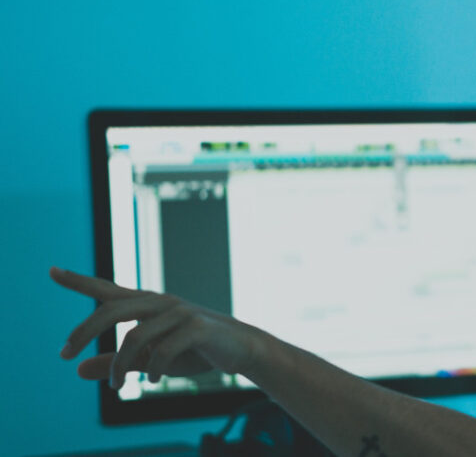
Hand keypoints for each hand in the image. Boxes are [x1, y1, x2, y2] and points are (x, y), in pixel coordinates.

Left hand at [51, 267, 264, 388]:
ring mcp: (180, 312)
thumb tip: (78, 371)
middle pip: (111, 310)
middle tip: (64, 355)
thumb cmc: (195, 351)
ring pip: (134, 337)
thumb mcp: (150, 359)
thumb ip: (116, 363)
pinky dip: (153, 369)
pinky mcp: (198, 326)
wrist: (241, 349)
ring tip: (118, 387)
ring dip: (120, 366)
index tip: (51, 271)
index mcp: (148, 305)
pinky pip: (163, 349)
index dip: (79, 281)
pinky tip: (154, 381)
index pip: (107, 289)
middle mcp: (161, 302)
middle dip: (83, 332)